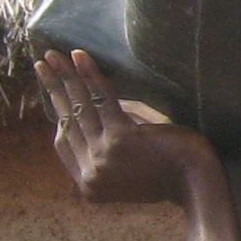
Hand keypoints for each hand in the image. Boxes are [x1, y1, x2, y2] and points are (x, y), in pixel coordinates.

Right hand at [36, 50, 211, 205]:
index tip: (56, 92)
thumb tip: (95, 98)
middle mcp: (90, 174)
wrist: (198, 181)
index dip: (60, 115)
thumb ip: (110, 134)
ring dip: (65, 77)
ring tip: (52, 55)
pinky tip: (78, 55)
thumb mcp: (129, 159)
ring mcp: (103, 157)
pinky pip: (102, 99)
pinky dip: (90, 74)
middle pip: (67, 122)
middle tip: (43, 64)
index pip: (64, 143)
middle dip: (54, 89)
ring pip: (80, 108)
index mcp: (89, 185)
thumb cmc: (171, 168)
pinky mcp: (120, 139)